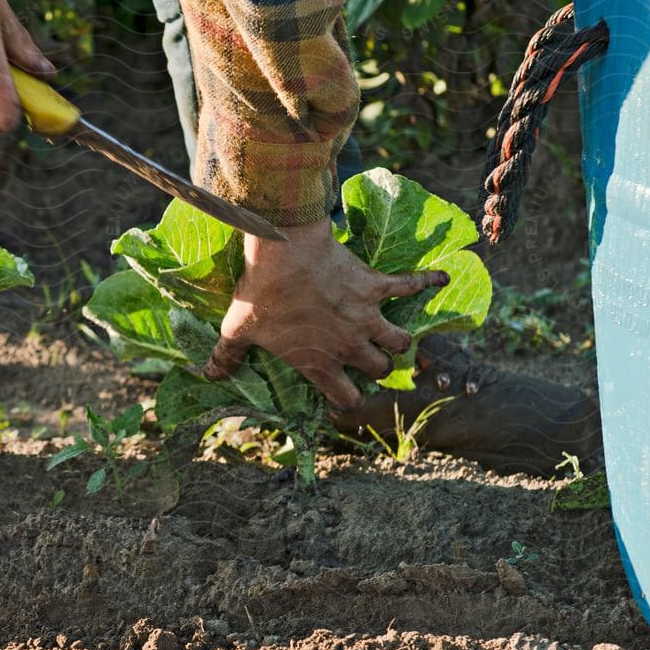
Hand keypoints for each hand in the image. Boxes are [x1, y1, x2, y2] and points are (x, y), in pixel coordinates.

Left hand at [206, 218, 448, 409]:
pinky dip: (427, 282)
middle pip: (378, 370)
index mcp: (319, 362)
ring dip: (398, 341)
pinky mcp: (375, 285)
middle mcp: (349, 345)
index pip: (345, 398)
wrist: (284, 250)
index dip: (344, 399)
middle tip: (365, 359)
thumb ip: (226, 356)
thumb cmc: (262, 293)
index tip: (341, 393)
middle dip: (374, 368)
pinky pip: (410, 285)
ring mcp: (366, 316)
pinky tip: (441, 279)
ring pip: (400, 342)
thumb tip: (208, 376)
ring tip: (392, 337)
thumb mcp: (238, 328)